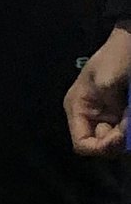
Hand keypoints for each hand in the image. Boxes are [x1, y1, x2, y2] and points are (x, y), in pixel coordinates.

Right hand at [66, 26, 130, 154]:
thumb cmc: (116, 56)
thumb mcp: (107, 79)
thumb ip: (109, 106)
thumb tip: (120, 131)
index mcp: (77, 108)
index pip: (82, 143)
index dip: (100, 147)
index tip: (120, 137)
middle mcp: (90, 116)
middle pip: (101, 145)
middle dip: (118, 139)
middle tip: (130, 122)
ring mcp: (107, 115)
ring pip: (116, 140)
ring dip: (128, 134)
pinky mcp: (121, 113)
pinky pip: (126, 130)